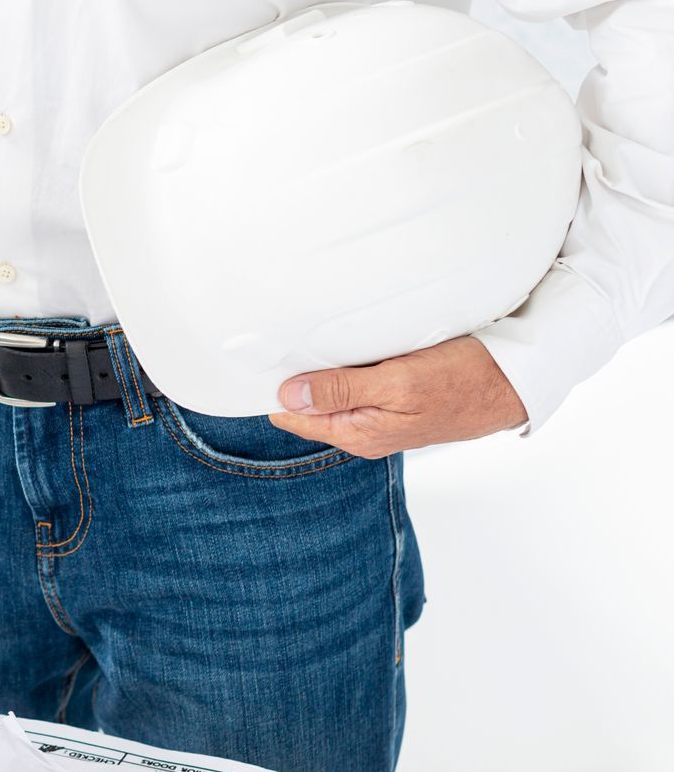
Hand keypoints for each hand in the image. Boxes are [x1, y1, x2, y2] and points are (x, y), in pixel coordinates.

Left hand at [268, 336, 527, 457]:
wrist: (515, 382)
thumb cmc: (465, 381)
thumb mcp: (398, 384)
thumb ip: (342, 392)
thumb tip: (289, 396)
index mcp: (358, 433)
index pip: (291, 415)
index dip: (272, 389)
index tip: (256, 359)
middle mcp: (363, 430)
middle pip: (306, 403)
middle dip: (292, 376)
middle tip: (277, 339)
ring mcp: (378, 415)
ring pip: (330, 391)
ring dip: (319, 368)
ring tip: (305, 338)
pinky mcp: (393, 399)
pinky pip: (354, 382)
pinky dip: (345, 364)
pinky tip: (344, 345)